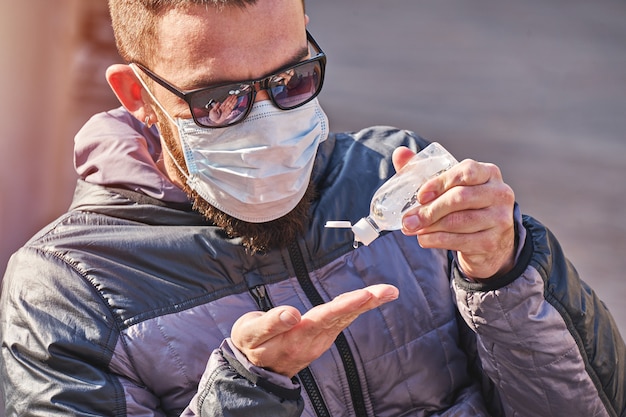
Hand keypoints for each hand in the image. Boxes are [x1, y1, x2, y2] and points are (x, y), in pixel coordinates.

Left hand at [208, 94, 237, 123]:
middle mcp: (224, 108)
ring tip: (236, 97)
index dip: (228, 99)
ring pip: (231, 104)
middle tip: (234, 95)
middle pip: (229, 102)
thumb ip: (215, 106)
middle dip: (232, 99)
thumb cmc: (212, 117)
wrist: (214, 122)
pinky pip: (231, 108)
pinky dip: (233, 104)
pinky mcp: (228, 113)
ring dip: (233, 101)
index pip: (225, 102)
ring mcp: (226, 110)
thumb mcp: (212, 110)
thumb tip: (218, 103)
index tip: (231, 96)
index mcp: (220, 107)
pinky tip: (235, 102)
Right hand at [230, 284, 398, 377]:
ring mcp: (320, 340)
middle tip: (389, 291)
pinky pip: (342, 320)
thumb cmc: (251, 345)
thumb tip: (292, 313)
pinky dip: (356, 307)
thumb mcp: (250, 333)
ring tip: (387, 291)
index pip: (324, 317)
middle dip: (366, 302)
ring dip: (367, 303)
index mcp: (295, 337)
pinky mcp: (322, 337)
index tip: (365, 295)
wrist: (258, 371)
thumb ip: (271, 323)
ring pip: (346, 318)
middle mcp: (313, 339)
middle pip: (342, 317)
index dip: (345, 305)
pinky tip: (370, 298)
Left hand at [394, 146, 515, 278]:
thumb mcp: (449, 186)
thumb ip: (424, 170)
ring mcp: (499, 219)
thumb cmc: (463, 206)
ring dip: (429, 226)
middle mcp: (499, 193)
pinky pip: (459, 241)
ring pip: (458, 221)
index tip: (420, 195)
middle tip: (408, 219)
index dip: (440, 183)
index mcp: (488, 173)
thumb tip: (400, 153)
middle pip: (460, 198)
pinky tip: (424, 239)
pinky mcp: (492, 242)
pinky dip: (436, 240)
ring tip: (412, 228)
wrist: (488, 241)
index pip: (466, 172)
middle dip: (430, 210)